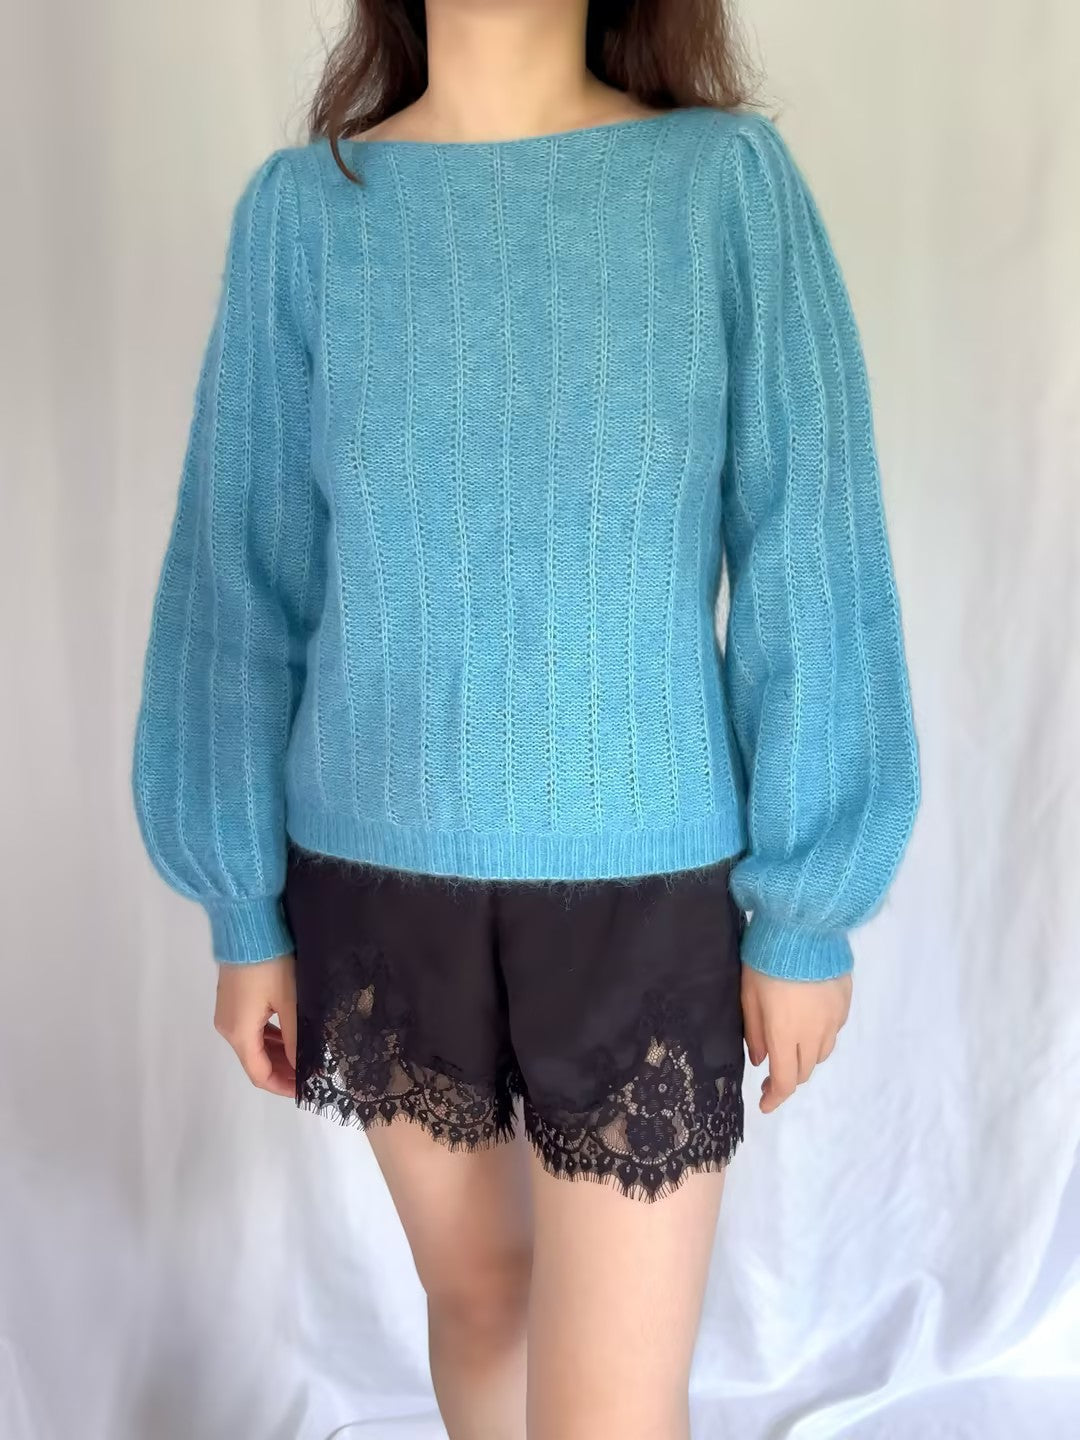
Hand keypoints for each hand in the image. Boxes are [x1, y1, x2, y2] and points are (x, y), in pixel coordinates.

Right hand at [213, 953, 297, 1097]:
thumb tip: (305, 1069)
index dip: (282, 1086)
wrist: (246, 924)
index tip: (306, 1089)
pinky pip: (251, 1028)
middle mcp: (228, 1027)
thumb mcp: (290, 1002)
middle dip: (282, 1071)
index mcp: (239, 1033)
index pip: (259, 1074)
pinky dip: (269, 1037)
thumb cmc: (270, 964)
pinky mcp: (232, 998)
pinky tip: (288, 1035)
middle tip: (311, 1073)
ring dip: (277, 1054)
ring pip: (253, 1044)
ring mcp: (227, 1012)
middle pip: (254, 1061)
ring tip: (305, 1056)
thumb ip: (297, 1039)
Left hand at [741, 966, 851, 1112]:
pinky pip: (833, 1031)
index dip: (775, 1097)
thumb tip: (760, 1060)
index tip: (764, 1103)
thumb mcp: (748, 996)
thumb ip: (754, 1032)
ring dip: (805, 1057)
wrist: (803, 926)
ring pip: (822, 1053)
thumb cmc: (766, 960)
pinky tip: (808, 1021)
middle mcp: (814, 1033)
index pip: (786, 1080)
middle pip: (805, 1070)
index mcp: (786, 1034)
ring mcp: (833, 1018)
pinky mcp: (844, 1003)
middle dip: (788, 1077)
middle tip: (772, 1073)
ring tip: (790, 1045)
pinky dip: (819, 1036)